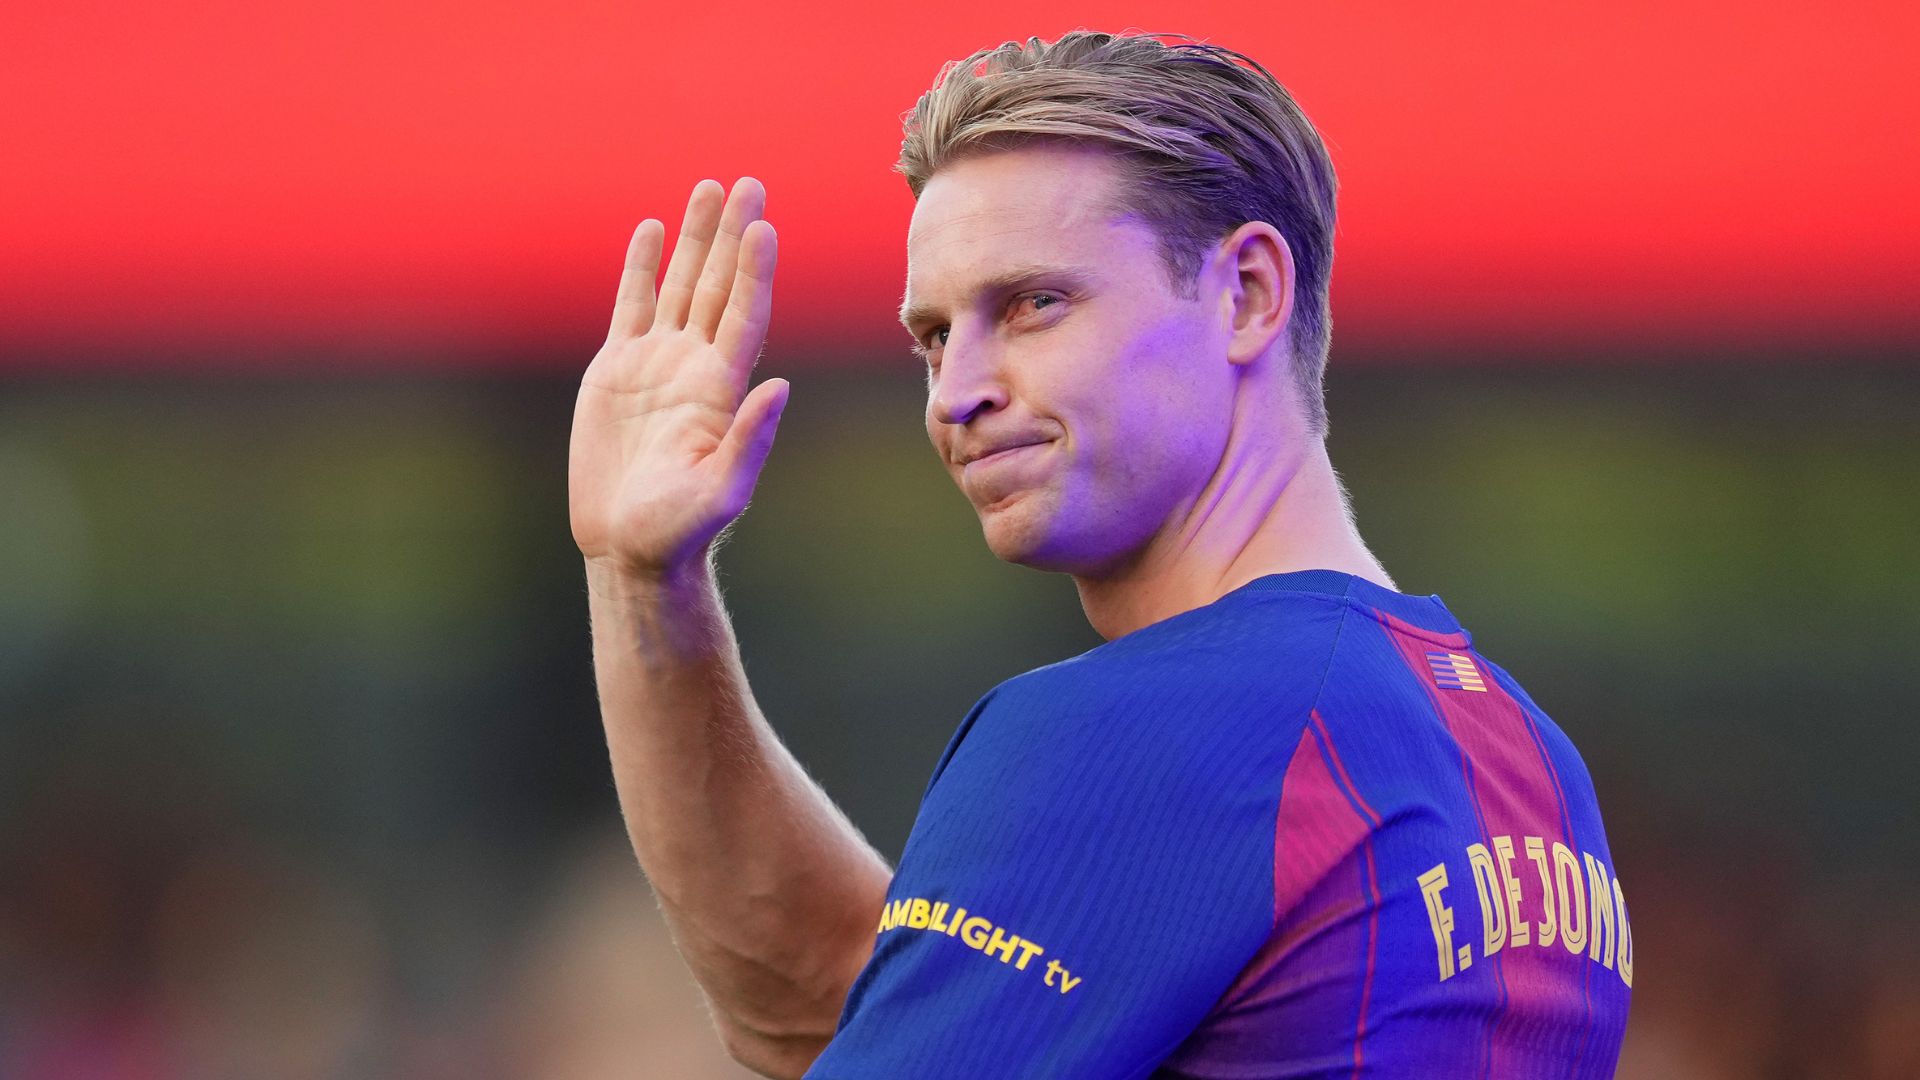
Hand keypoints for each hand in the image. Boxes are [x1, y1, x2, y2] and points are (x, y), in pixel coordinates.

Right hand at [569, 178, 787, 578]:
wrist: (630, 546)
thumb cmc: (680, 530)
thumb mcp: (722, 490)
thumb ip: (750, 438)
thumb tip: (780, 388)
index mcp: (722, 388)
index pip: (744, 314)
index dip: (754, 271)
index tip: (764, 227)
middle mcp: (695, 365)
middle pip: (719, 285)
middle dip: (732, 235)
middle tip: (748, 183)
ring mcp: (657, 363)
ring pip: (680, 285)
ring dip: (694, 238)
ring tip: (709, 188)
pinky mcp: (617, 370)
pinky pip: (632, 305)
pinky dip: (641, 267)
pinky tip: (652, 229)